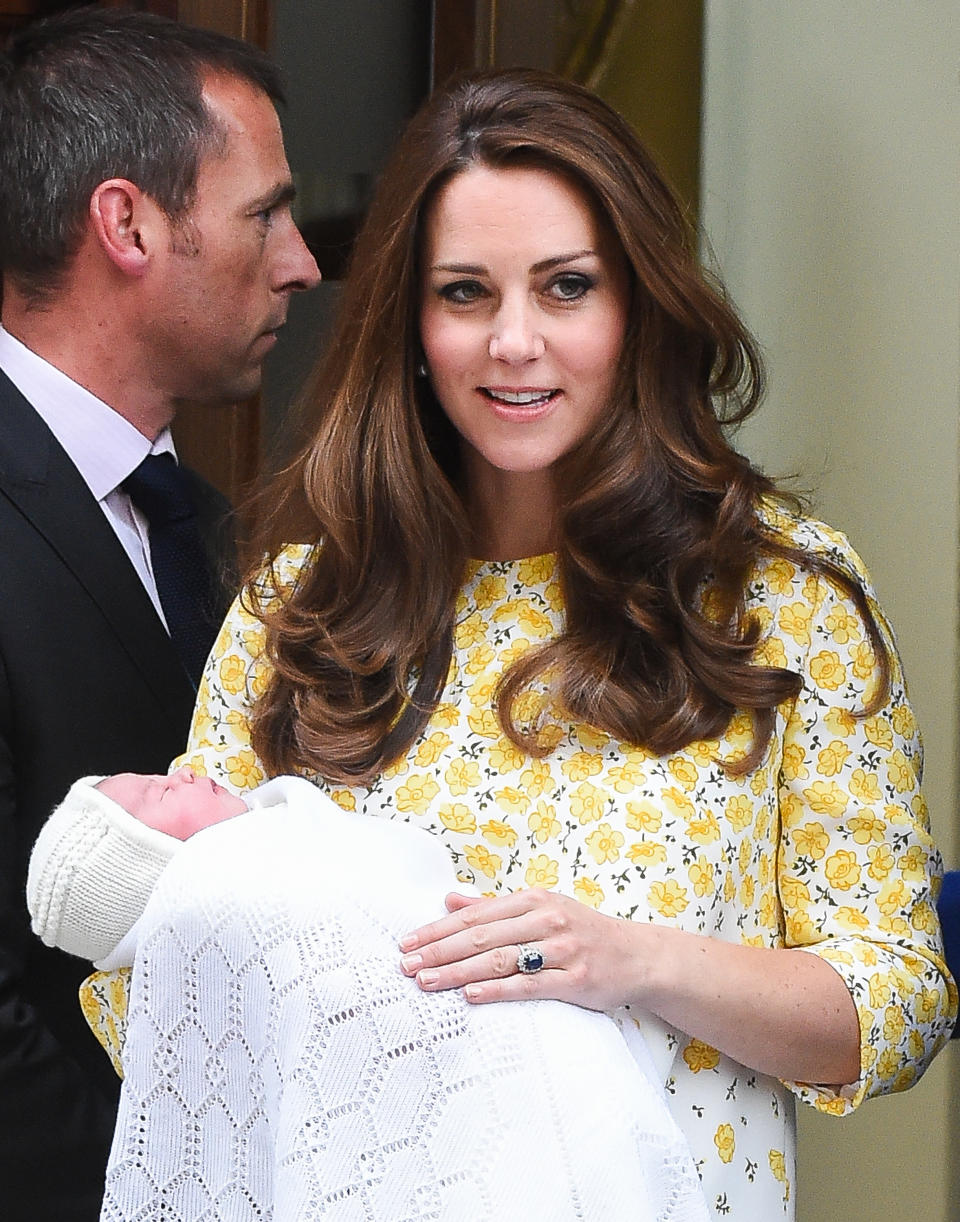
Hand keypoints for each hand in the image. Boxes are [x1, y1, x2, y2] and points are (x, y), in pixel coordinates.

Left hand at [398, 887, 643, 1010]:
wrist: (638, 955)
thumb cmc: (582, 932)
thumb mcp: (540, 909)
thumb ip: (493, 907)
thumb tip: (449, 901)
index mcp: (534, 900)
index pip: (475, 915)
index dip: (438, 929)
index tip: (407, 942)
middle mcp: (546, 919)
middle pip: (482, 936)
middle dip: (439, 951)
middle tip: (405, 964)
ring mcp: (563, 949)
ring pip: (500, 960)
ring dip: (458, 971)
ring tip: (426, 980)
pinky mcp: (577, 979)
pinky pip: (530, 985)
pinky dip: (497, 990)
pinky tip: (470, 995)